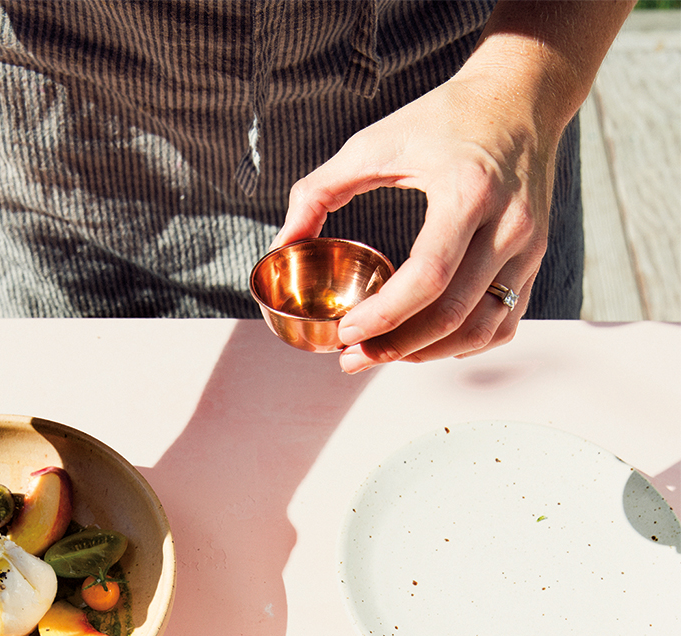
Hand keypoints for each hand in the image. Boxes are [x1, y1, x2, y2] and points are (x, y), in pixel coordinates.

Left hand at [273, 69, 557, 372]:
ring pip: (481, 329)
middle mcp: (508, 223)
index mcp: (468, 191)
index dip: (384, 316)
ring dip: (428, 353)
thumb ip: (319, 191)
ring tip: (384, 354)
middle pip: (453, 314)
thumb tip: (281, 245)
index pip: (429, 276)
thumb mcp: (375, 142)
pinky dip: (463, 344)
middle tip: (353, 357)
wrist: (521, 96)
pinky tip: (426, 342)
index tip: (346, 333)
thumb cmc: (445, 118)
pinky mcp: (535, 260)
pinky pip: (502, 324)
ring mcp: (528, 246)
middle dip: (396, 347)